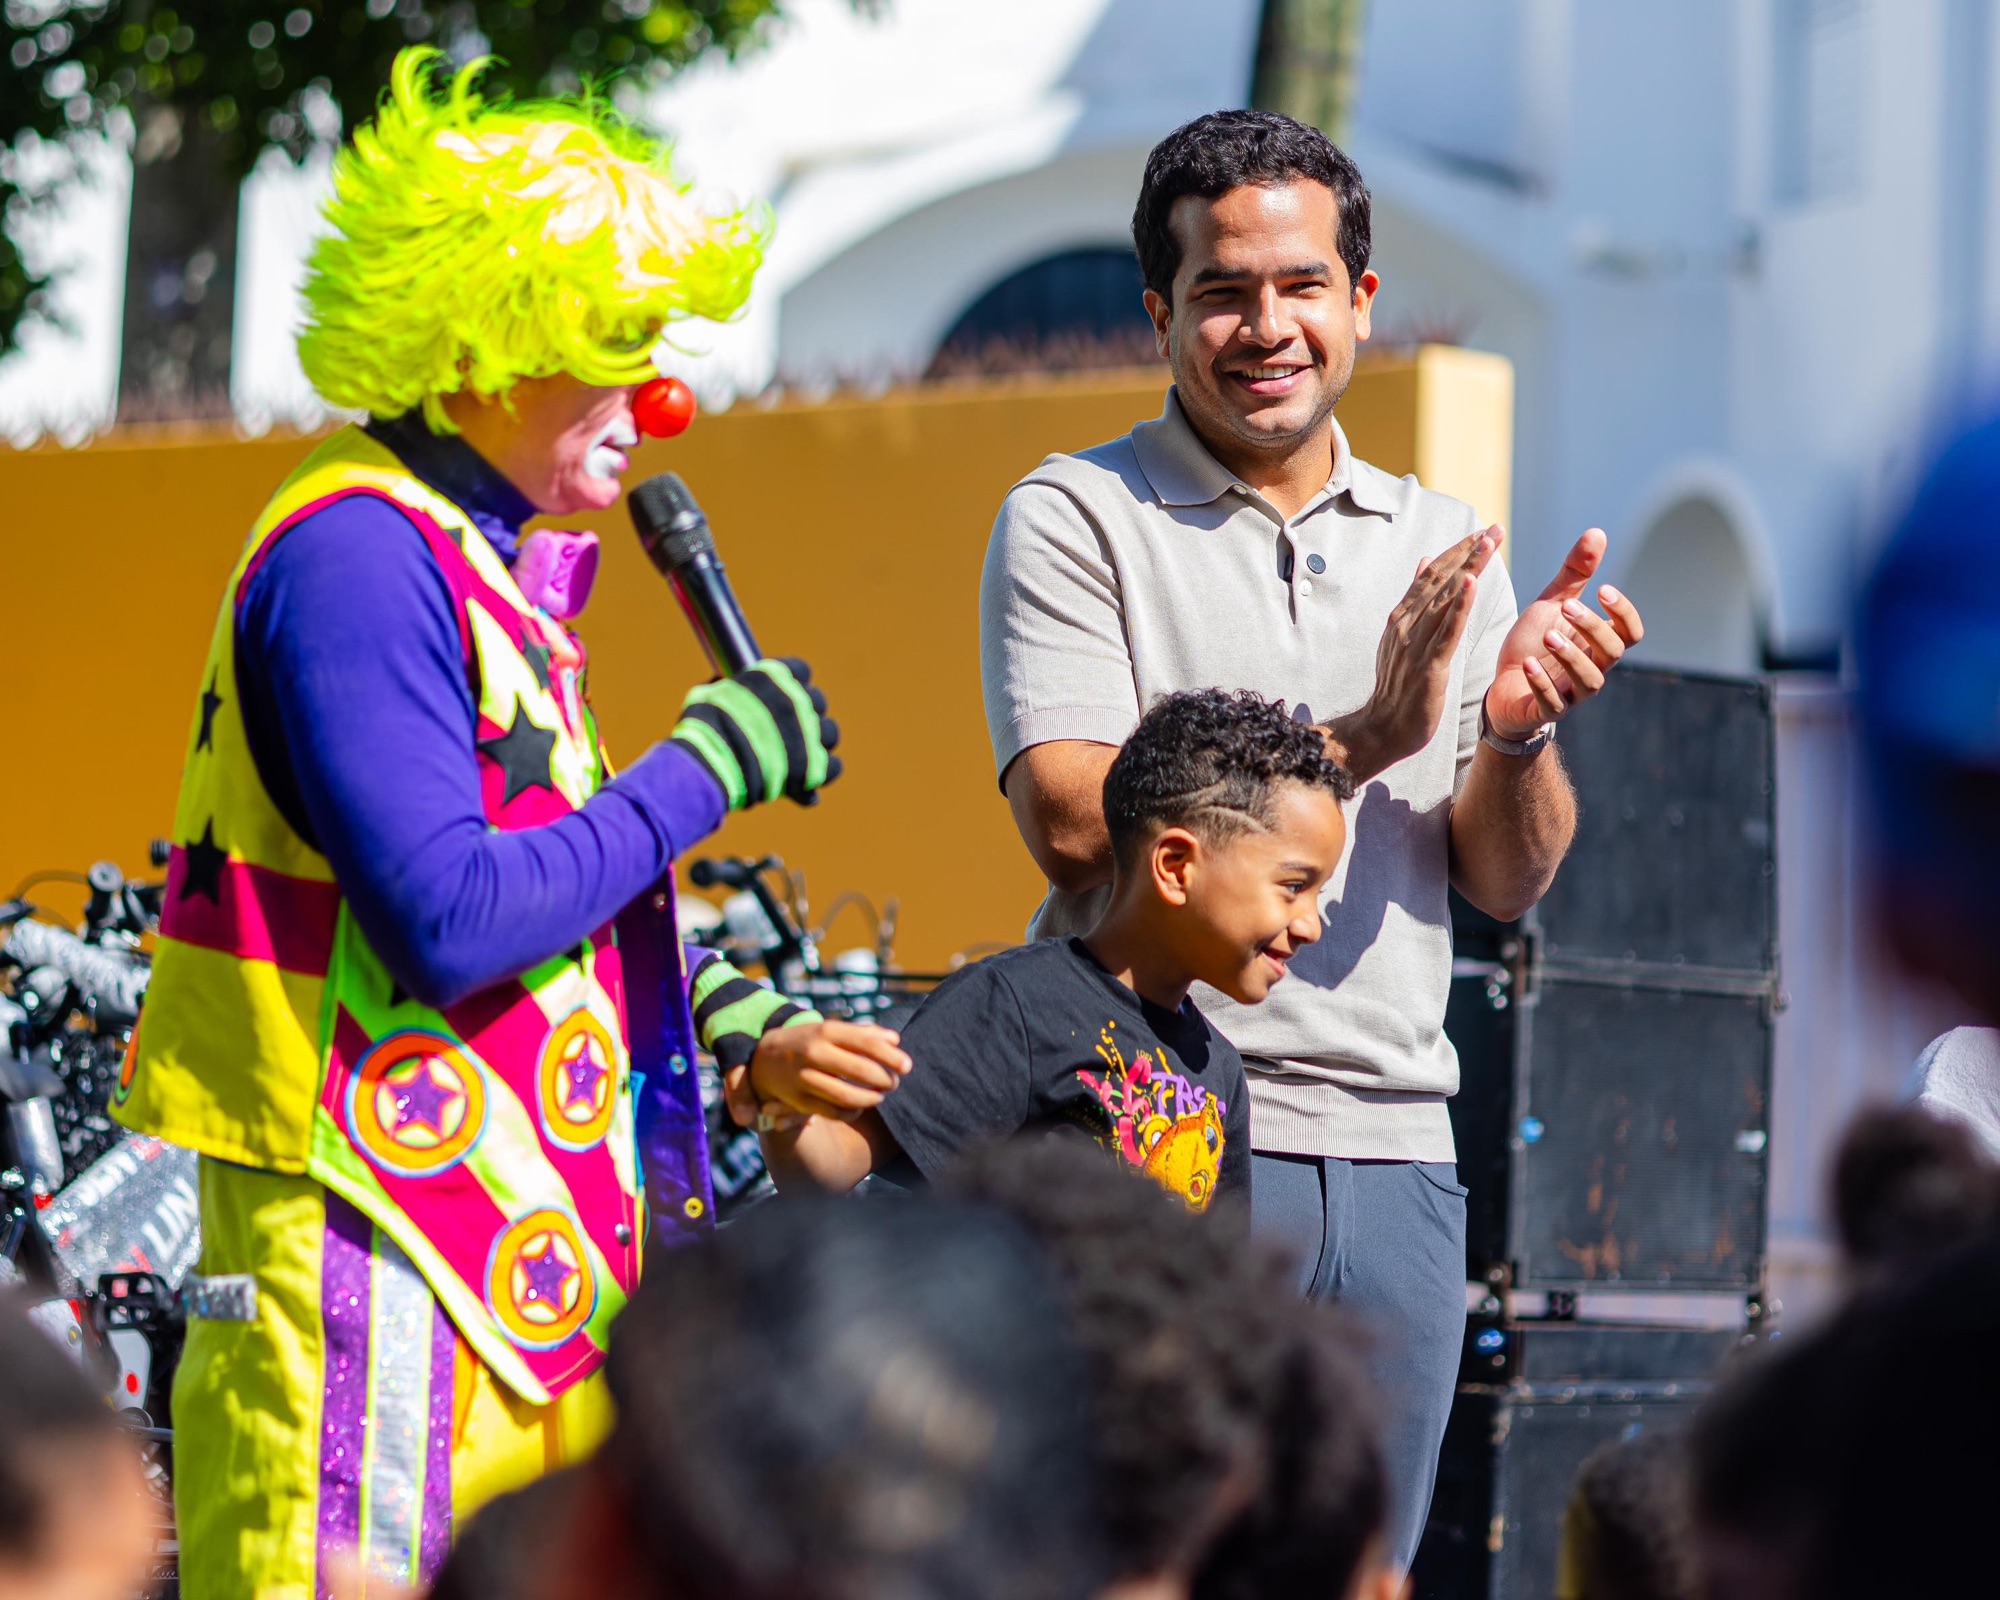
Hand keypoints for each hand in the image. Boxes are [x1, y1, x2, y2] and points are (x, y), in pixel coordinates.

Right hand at [670, 657, 842, 808]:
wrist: (708, 766)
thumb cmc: (702, 730)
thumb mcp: (707, 696)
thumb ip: (725, 688)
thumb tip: (722, 683)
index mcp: (775, 676)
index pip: (801, 670)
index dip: (794, 684)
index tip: (783, 698)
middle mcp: (797, 700)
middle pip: (818, 701)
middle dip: (806, 714)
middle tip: (789, 731)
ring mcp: (809, 732)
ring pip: (830, 732)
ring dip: (818, 742)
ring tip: (799, 755)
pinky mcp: (815, 766)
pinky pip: (833, 766)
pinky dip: (823, 773)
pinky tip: (809, 778)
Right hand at [740, 1018, 910, 1124]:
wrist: (764, 1057)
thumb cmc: (810, 1041)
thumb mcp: (832, 1030)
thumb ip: (865, 1033)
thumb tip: (895, 1039)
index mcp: (827, 1030)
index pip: (867, 1043)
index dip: (891, 1056)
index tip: (907, 1066)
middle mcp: (814, 1052)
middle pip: (861, 1070)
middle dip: (885, 1079)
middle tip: (894, 1083)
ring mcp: (804, 1077)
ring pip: (848, 1095)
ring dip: (870, 1098)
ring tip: (880, 1096)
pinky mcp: (798, 1100)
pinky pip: (833, 1112)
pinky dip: (852, 1112)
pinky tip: (859, 1108)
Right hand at [1324, 526, 1501, 781]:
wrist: (1381, 729)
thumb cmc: (1396, 688)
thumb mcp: (1401, 639)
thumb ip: (1414, 602)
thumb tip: (1424, 563)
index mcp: (1401, 618)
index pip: (1432, 576)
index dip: (1457, 552)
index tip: (1481, 533)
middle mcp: (1406, 624)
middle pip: (1440, 580)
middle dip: (1468, 552)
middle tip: (1494, 529)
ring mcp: (1415, 644)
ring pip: (1445, 599)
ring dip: (1467, 568)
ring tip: (1488, 543)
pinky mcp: (1429, 666)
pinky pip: (1447, 631)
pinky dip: (1459, 605)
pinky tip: (1471, 583)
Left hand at [1484, 528, 1644, 739]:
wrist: (1501, 686)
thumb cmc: (1533, 644)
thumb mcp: (1551, 604)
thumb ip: (1575, 574)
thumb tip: (1597, 532)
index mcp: (1597, 644)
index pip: (1630, 633)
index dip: (1623, 613)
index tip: (1602, 590)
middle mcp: (1592, 669)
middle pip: (1613, 652)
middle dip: (1593, 628)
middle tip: (1567, 608)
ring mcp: (1572, 693)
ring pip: (1590, 680)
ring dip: (1571, 657)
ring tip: (1548, 636)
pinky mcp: (1546, 711)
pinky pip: (1553, 703)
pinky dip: (1542, 683)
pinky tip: (1527, 664)